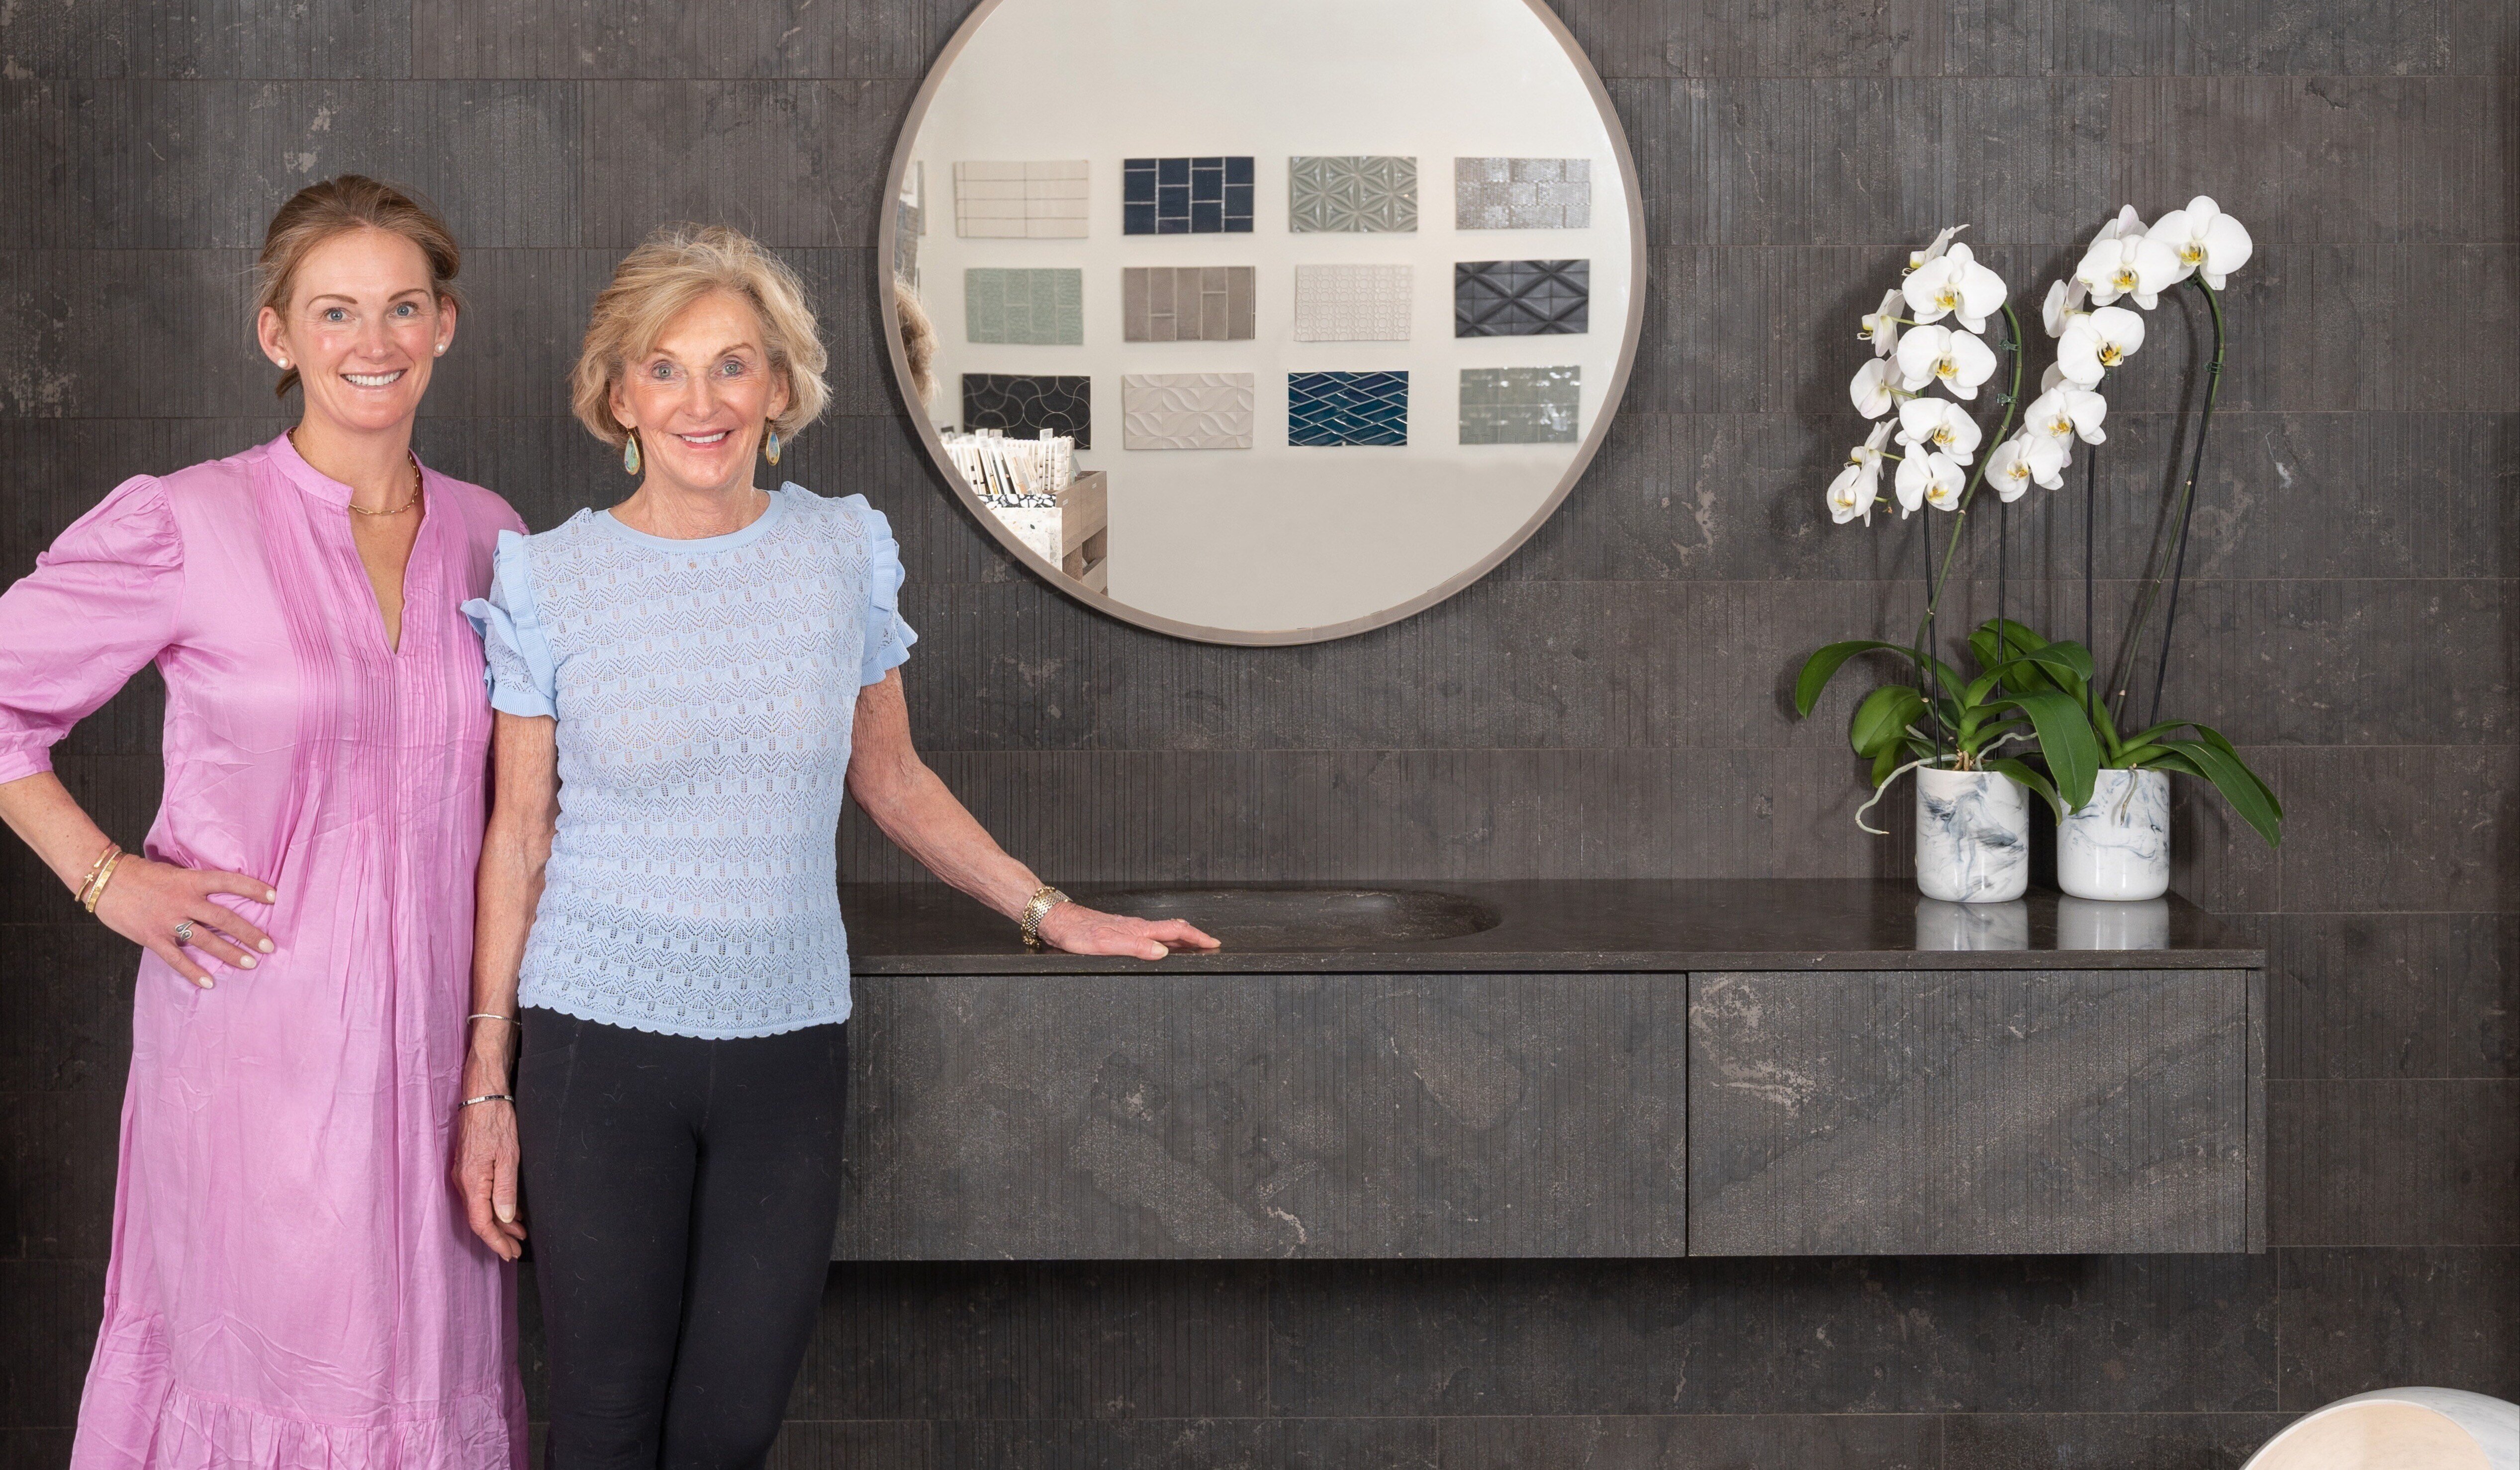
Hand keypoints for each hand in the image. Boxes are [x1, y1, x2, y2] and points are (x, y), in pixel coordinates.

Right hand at [91, 855, 277, 988]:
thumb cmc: (141, 874)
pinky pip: (177, 959)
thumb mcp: (174, 872)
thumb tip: (220, 893)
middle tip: (269, 946)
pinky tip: (209, 982)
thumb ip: (195, 884)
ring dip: (229, 954)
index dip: (253, 889)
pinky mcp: (152, 937)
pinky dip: (193, 972)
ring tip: (250, 964)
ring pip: (206, 940)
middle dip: (249, 933)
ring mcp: (168, 921)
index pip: (229, 882)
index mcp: (190, 881)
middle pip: (224, 918)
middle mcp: (183, 900)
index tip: (275, 897)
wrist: (105, 880)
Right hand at [454, 1098, 525, 1260]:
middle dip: (499, 1237)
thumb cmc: (496, 1122)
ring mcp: (464, 1174)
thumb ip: (505, 1189)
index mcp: (472, 1182)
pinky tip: (511, 1210)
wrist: (482, 1095)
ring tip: (519, 1233)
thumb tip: (504, 1218)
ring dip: (500, 1222)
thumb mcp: (508, 1156)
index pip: (481, 1223)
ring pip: (480, 1207)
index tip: (509, 1254)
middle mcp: (463, 1181)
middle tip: (517, 1249)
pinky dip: (496, 1206)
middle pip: (480, 1219)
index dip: (496, 1241)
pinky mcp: (469, 1166)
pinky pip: (480, 1195)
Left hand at [1032, 902, 1219, 959]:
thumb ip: (1135, 947)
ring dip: (1180, 938)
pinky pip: (1149, 933)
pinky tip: (1158, 944)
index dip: (1197, 938)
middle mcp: (1136, 926)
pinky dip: (1163, 938)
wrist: (1057, 920)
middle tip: (1210, 945)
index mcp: (1138, 929)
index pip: (1175, 931)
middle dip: (1194, 937)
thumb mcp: (1105, 944)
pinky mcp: (1119, 930)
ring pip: (1162, 930)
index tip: (1214, 943)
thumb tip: (1163, 952)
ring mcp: (1128, 927)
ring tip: (1192, 945)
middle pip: (1173, 929)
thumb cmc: (1078, 933)